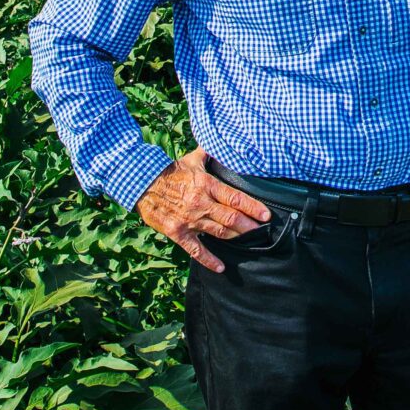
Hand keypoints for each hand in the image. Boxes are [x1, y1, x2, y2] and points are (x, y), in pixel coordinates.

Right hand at [135, 147, 270, 272]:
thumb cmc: (171, 172)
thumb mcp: (192, 159)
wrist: (143, 184)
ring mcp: (189, 219)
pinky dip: (209, 260)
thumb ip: (210, 153)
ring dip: (236, 238)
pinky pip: (196, 250)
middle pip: (231, 217)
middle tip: (263, 231)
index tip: (266, 215)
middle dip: (249, 226)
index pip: (235, 197)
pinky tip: (221, 267)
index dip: (252, 207)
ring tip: (250, 242)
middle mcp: (200, 203)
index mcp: (206, 184)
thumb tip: (223, 142)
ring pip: (218, 232)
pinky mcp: (178, 232)